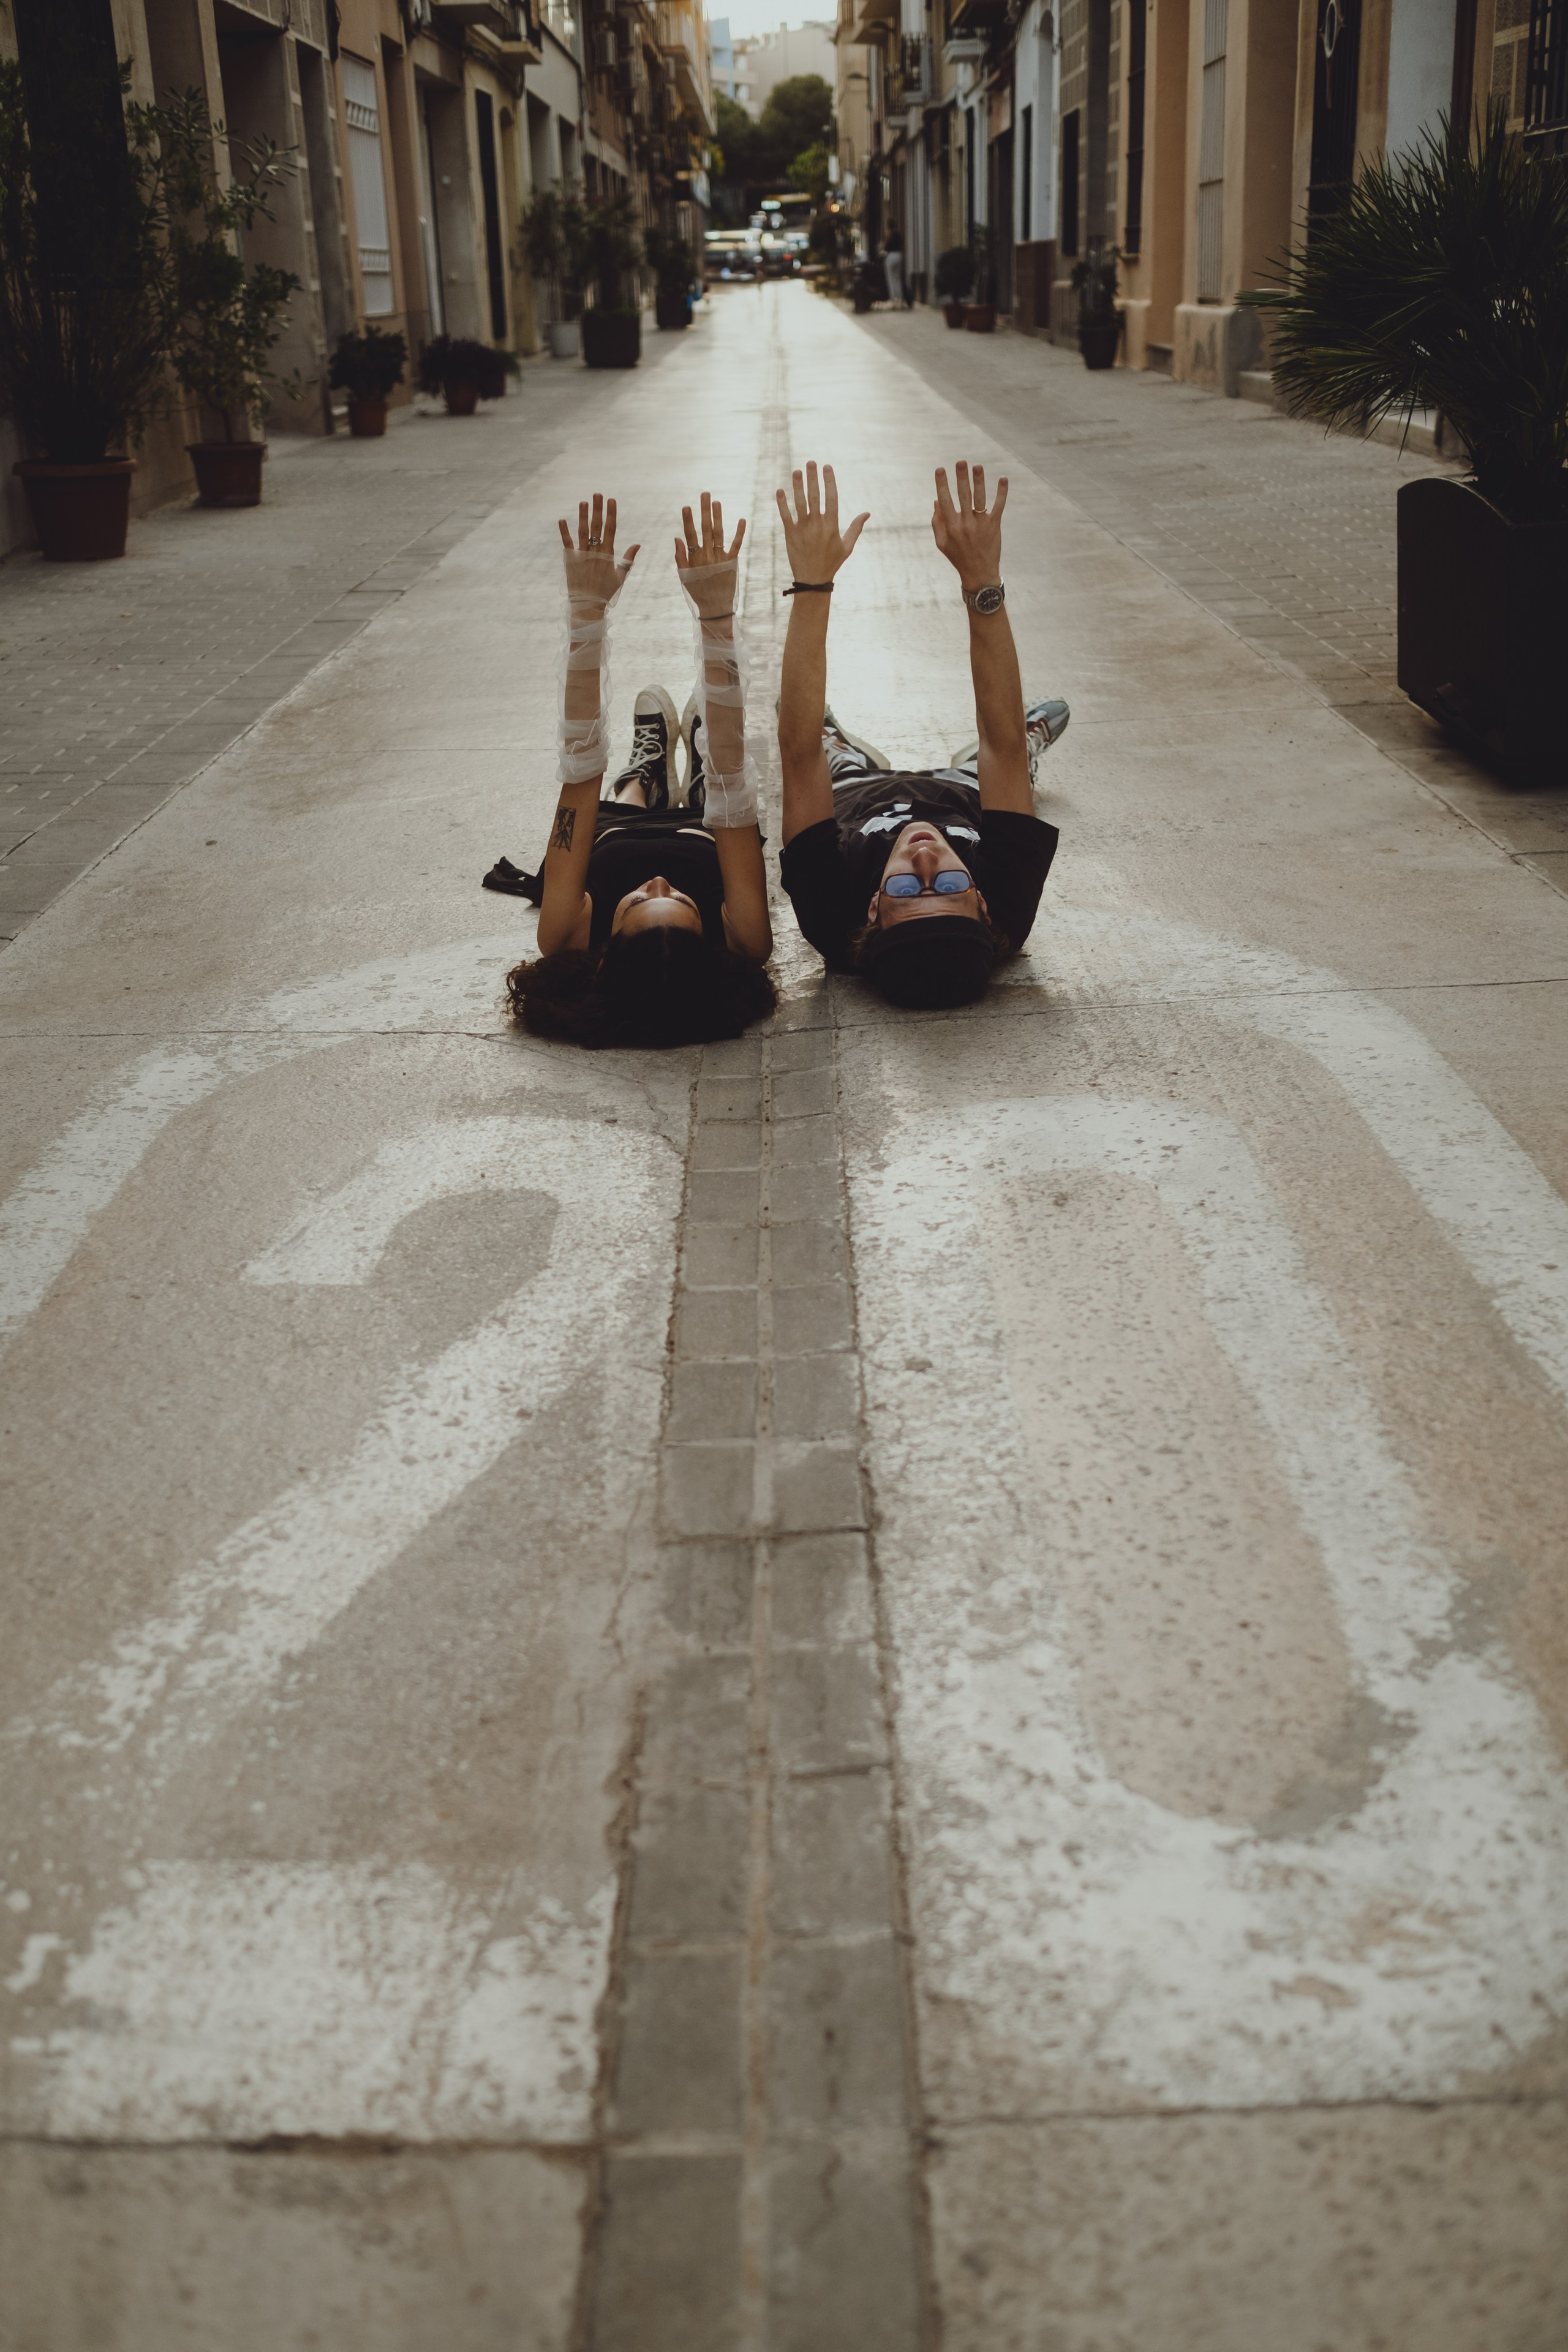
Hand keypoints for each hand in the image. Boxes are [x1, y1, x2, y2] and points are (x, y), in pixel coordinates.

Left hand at [557, 493, 638, 607]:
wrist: (588, 606)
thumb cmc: (606, 593)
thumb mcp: (620, 577)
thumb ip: (628, 559)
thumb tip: (638, 544)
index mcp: (608, 555)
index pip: (611, 529)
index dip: (611, 514)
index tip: (612, 500)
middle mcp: (595, 552)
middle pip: (597, 527)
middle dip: (598, 509)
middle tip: (597, 494)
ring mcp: (582, 555)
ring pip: (583, 532)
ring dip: (582, 516)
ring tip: (583, 502)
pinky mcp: (570, 560)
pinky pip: (567, 543)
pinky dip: (564, 532)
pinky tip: (562, 519)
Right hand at [674, 491, 744, 619]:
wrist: (715, 608)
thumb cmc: (697, 592)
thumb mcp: (684, 577)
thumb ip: (680, 557)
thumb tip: (677, 537)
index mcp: (694, 559)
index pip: (690, 536)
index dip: (688, 521)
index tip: (686, 506)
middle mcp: (707, 556)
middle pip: (705, 529)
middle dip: (705, 511)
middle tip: (705, 494)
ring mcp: (720, 558)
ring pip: (719, 534)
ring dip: (718, 517)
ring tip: (717, 502)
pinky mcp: (732, 562)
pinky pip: (736, 545)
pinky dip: (739, 533)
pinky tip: (742, 519)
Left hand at [774, 461, 867, 583]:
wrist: (813, 580)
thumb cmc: (832, 563)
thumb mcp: (847, 546)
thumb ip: (856, 528)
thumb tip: (867, 513)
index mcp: (832, 526)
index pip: (831, 498)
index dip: (829, 481)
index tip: (827, 467)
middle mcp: (817, 525)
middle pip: (815, 496)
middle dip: (812, 478)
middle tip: (810, 463)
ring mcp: (803, 529)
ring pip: (799, 503)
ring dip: (797, 486)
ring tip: (796, 471)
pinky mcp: (791, 535)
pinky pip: (785, 516)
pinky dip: (782, 503)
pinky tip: (780, 490)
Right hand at [931, 461, 1006, 590]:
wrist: (979, 574)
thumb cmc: (958, 557)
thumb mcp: (942, 543)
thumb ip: (937, 522)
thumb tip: (937, 500)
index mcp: (951, 527)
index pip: (945, 501)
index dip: (942, 484)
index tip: (940, 469)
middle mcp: (965, 524)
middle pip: (963, 496)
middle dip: (961, 477)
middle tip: (960, 462)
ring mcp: (981, 525)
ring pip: (980, 498)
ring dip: (979, 481)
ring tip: (978, 466)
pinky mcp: (994, 526)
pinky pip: (999, 506)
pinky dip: (1002, 492)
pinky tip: (1003, 479)